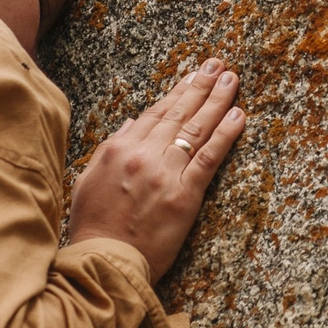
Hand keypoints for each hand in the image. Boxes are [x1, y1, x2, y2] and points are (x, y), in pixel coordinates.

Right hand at [66, 58, 244, 279]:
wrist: (105, 261)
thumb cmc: (94, 226)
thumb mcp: (89, 180)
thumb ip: (110, 148)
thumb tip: (132, 123)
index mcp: (119, 149)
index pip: (154, 113)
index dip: (177, 92)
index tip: (192, 75)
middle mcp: (143, 155)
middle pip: (178, 114)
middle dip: (201, 86)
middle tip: (219, 65)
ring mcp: (166, 173)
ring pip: (196, 129)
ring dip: (217, 101)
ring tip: (232, 80)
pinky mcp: (185, 195)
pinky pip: (210, 157)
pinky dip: (226, 134)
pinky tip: (238, 116)